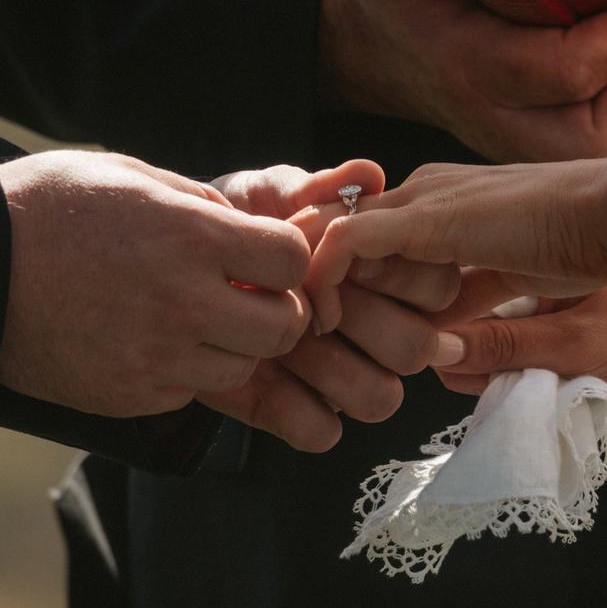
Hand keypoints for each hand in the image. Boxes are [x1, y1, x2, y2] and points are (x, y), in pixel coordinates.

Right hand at [0, 151, 310, 417]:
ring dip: (232, 346)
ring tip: (191, 318)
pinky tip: (148, 340)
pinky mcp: (127, 395)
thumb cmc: (48, 208)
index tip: (261, 255)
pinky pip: (189, 393)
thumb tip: (252, 231)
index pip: (292, 260)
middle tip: (246, 296)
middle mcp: (181, 301)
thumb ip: (201, 204)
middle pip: (285, 327)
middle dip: (277, 310)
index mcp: (189, 236)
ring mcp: (155, 355)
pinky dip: (183, 372)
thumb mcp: (131, 176)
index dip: (286, 257)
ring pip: (242, 367)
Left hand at [196, 160, 461, 450]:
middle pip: (417, 348)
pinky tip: (259, 371)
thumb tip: (367, 175)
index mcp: (388, 279)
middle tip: (312, 295)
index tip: (344, 252)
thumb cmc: (235, 222)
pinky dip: (292, 406)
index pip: (437, 290)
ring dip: (331, 366)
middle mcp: (377, 332)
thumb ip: (311, 187)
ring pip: (380, 398)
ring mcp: (342, 378)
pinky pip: (321, 432)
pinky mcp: (298, 413)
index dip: (396, 274)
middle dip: (364, 318)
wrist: (169, 267)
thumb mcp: (264, 195)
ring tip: (283, 334)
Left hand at [305, 157, 606, 333]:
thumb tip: (437, 337)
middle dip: (324, 275)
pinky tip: (320, 315)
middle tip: (304, 324)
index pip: (382, 236)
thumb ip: (472, 302)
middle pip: (350, 227)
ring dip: (319, 278)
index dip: (354, 276)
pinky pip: (344, 241)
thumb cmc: (585, 246)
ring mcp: (422, 199)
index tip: (336, 322)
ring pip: (337, 229)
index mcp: (451, 202)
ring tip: (305, 325)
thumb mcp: (515, 282)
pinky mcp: (420, 216)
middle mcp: (428, 190)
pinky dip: (324, 277)